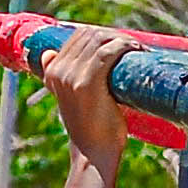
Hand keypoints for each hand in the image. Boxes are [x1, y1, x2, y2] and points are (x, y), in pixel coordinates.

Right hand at [36, 23, 134, 174]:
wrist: (94, 153)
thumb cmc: (91, 127)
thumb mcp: (70, 98)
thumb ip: (61, 78)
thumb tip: (49, 54)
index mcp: (51, 70)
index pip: (78, 36)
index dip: (102, 34)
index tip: (121, 42)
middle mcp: (57, 70)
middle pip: (89, 35)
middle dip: (114, 35)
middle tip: (134, 44)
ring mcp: (71, 75)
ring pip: (100, 40)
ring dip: (123, 39)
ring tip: (138, 48)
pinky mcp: (87, 82)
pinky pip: (108, 52)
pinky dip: (125, 46)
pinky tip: (136, 50)